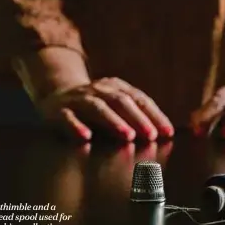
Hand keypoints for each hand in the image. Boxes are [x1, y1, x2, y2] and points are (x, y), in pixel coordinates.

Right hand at [39, 77, 173, 140]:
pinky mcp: (58, 111)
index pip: (139, 99)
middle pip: (121, 102)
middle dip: (138, 119)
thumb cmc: (96, 109)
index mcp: (117, 88)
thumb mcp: (117, 108)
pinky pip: (67, 118)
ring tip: (128, 136)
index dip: (155, 115)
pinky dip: (76, 127)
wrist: (56, 95)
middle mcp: (99, 90)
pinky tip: (85, 137)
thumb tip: (165, 134)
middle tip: (151, 135)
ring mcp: (78, 99)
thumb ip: (137, 118)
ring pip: (97, 108)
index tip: (168, 132)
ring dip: (114, 122)